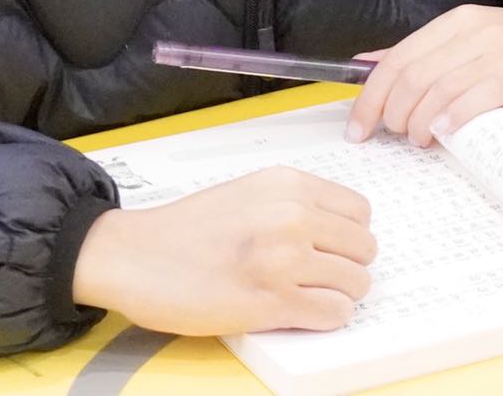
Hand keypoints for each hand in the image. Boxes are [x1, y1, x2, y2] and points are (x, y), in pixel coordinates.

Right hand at [71, 167, 376, 334]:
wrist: (137, 256)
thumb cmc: (188, 229)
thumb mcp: (248, 192)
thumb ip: (294, 203)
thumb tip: (339, 231)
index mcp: (287, 184)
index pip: (360, 211)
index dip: (349, 234)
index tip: (332, 247)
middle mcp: (292, 216)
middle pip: (365, 248)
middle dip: (348, 266)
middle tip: (320, 276)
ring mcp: (284, 261)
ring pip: (356, 284)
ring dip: (339, 295)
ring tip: (309, 296)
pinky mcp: (272, 303)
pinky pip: (334, 314)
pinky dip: (325, 318)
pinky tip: (300, 312)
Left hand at [344, 0, 502, 146]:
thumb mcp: (476, 40)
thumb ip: (425, 53)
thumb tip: (366, 64)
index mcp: (459, 22)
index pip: (397, 59)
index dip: (370, 98)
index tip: (358, 130)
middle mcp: (478, 32)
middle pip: (413, 76)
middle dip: (393, 114)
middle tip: (398, 137)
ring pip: (441, 88)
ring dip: (420, 122)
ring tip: (420, 140)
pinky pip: (482, 96)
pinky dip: (456, 116)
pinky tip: (446, 132)